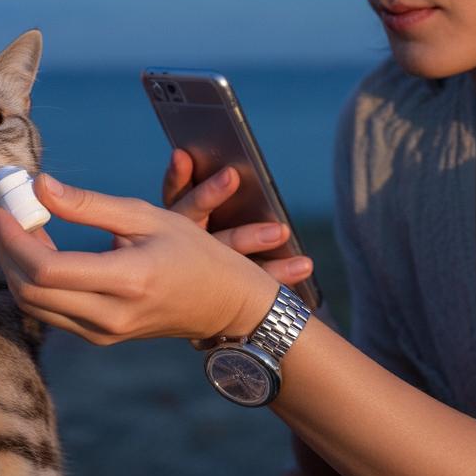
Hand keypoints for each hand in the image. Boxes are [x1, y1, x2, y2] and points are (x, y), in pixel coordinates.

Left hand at [0, 174, 280, 345]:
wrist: (224, 304)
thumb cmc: (192, 252)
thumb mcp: (147, 216)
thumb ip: (89, 204)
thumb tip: (40, 185)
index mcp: (127, 280)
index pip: (47, 269)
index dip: (13, 238)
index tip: (2, 208)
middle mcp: (110, 315)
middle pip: (30, 291)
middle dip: (6, 250)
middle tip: (6, 215)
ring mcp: (103, 333)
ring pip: (34, 306)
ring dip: (15, 267)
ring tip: (20, 229)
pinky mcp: (99, 338)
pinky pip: (50, 313)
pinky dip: (34, 283)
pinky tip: (41, 252)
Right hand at [163, 148, 312, 285]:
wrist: (185, 320)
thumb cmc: (196, 257)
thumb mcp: (192, 228)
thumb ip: (203, 201)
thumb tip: (220, 167)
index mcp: (172, 227)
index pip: (174, 196)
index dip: (177, 177)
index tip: (182, 155)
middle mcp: (183, 249)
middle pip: (193, 219)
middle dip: (210, 196)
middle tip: (230, 175)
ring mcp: (202, 274)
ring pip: (224, 256)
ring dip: (252, 239)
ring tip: (282, 230)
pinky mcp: (226, 296)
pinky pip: (250, 287)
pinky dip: (277, 274)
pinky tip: (304, 265)